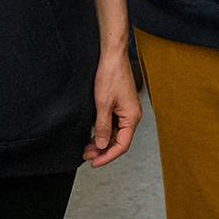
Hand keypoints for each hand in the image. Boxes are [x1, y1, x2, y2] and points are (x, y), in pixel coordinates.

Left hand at [84, 47, 141, 167]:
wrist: (112, 56)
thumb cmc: (111, 75)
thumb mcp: (103, 104)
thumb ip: (103, 127)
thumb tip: (103, 145)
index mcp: (132, 117)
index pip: (122, 145)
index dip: (107, 156)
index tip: (94, 162)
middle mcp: (132, 116)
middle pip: (119, 141)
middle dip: (103, 151)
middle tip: (87, 155)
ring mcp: (126, 111)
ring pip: (116, 134)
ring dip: (102, 142)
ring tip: (87, 147)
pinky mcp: (121, 106)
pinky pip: (114, 124)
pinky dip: (104, 132)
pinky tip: (94, 134)